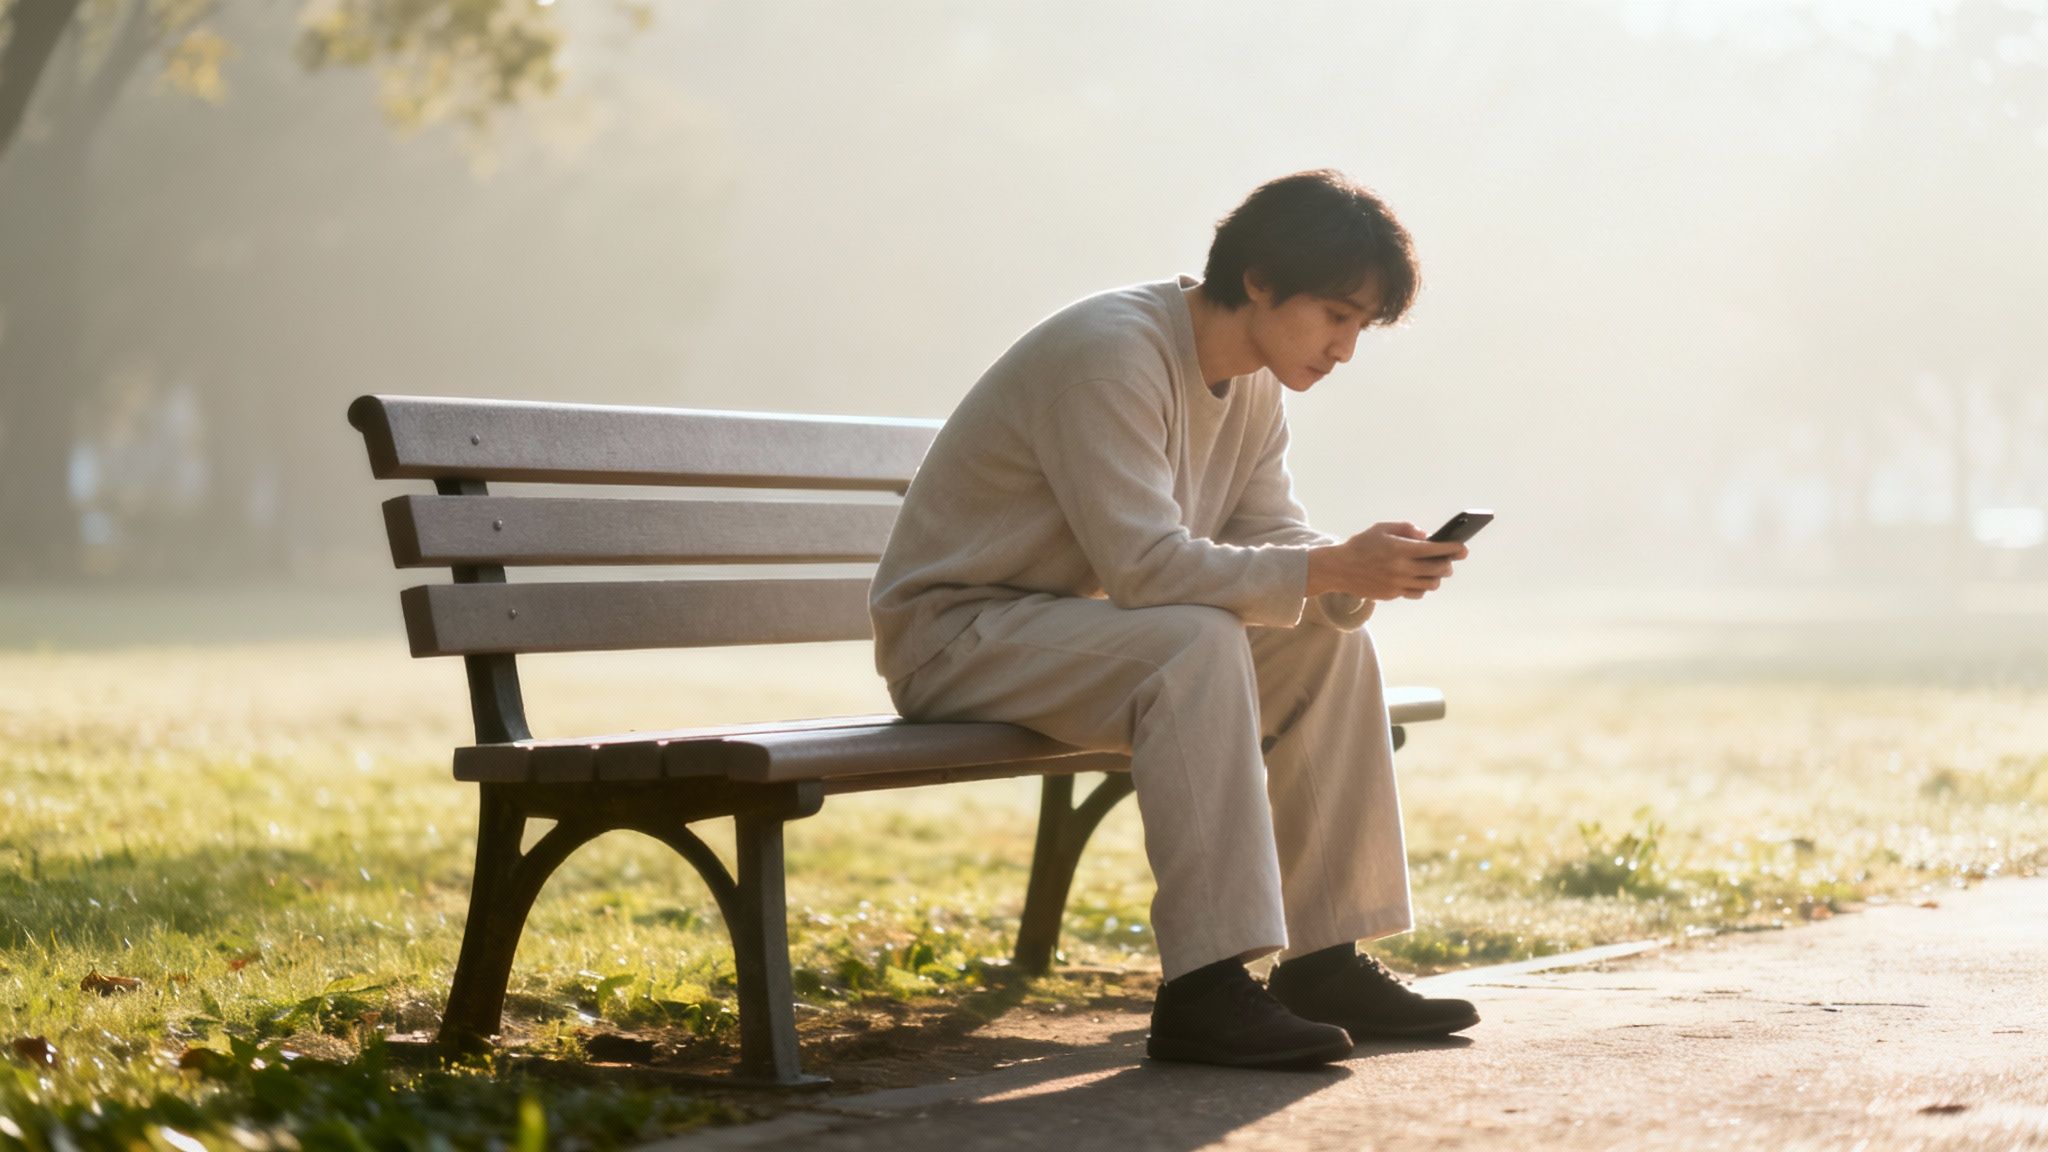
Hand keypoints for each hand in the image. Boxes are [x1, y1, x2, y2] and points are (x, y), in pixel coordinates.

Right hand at [1306, 521, 1468, 601]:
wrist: (1338, 569)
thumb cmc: (1361, 545)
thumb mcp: (1382, 528)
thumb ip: (1406, 529)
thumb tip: (1426, 536)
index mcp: (1401, 549)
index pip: (1436, 550)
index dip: (1453, 549)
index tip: (1463, 548)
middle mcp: (1402, 568)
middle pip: (1438, 569)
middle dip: (1448, 564)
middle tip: (1450, 561)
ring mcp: (1398, 583)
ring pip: (1430, 584)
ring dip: (1437, 577)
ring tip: (1436, 571)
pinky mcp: (1393, 594)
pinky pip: (1417, 593)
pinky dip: (1423, 587)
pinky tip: (1421, 580)